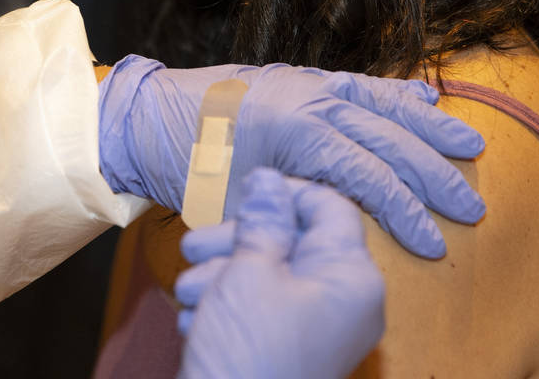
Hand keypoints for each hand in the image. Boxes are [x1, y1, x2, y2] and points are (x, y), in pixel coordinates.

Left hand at [97, 56, 485, 257]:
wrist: (147, 116)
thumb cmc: (186, 166)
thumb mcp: (238, 204)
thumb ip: (291, 211)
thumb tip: (340, 225)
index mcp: (295, 129)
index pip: (368, 176)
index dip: (406, 213)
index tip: (436, 244)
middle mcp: (309, 96)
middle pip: (388, 137)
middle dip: (433, 175)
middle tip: (472, 208)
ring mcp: (306, 80)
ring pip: (382, 101)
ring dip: (429, 125)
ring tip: (471, 146)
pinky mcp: (300, 74)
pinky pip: (357, 81)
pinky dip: (393, 90)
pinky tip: (424, 97)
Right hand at [176, 169, 384, 378]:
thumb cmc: (248, 356)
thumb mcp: (250, 272)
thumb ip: (264, 220)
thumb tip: (270, 182)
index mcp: (350, 277)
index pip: (329, 208)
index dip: (283, 193)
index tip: (240, 194)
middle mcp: (343, 301)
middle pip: (293, 240)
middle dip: (237, 240)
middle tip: (194, 246)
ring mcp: (318, 328)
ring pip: (269, 274)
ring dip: (221, 274)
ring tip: (189, 292)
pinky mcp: (290, 348)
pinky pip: (262, 309)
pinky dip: (227, 306)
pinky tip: (196, 319)